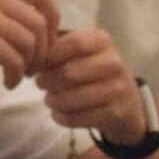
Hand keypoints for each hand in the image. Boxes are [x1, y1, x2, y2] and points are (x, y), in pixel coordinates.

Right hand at [0, 0, 56, 86]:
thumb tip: (30, 25)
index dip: (52, 14)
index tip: (48, 37)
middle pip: (39, 21)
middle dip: (44, 48)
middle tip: (35, 66)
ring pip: (30, 41)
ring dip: (30, 64)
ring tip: (20, 76)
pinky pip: (15, 59)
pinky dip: (16, 75)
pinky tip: (8, 83)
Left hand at [33, 29, 145, 143]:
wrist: (127, 103)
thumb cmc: (92, 71)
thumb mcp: (80, 52)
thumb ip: (56, 49)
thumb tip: (31, 58)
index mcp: (102, 41)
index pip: (73, 43)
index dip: (51, 55)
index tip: (41, 64)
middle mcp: (114, 62)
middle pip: (69, 72)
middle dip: (48, 81)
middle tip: (40, 84)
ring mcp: (118, 88)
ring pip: (73, 97)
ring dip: (53, 101)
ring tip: (49, 99)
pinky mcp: (116, 113)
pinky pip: (79, 117)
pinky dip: (61, 117)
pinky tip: (57, 113)